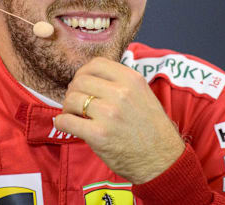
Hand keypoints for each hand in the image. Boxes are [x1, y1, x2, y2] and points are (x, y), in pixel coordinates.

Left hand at [54, 57, 185, 183]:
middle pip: (80, 80)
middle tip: (76, 103)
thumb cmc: (152, 129)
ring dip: (68, 107)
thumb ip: (121, 83)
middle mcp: (121, 93)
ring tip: (74, 115)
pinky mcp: (99, 135)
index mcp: (132, 79)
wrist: (163, 160)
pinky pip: (66, 121)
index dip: (84, 72)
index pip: (96, 63)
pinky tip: (67, 126)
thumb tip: (92, 78)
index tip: (83, 84)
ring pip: (71, 99)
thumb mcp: (144, 94)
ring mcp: (109, 113)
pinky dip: (62, 122)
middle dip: (73, 91)